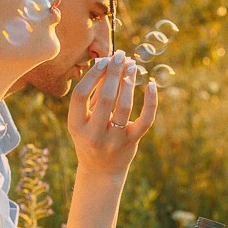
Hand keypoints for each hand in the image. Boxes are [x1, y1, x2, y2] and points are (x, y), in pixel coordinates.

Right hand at [67, 53, 155, 177]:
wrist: (101, 171)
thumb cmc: (90, 137)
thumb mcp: (85, 119)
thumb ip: (94, 94)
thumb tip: (107, 63)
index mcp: (76, 126)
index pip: (80, 96)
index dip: (92, 75)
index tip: (103, 60)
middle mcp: (94, 135)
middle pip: (105, 98)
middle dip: (113, 73)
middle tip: (120, 55)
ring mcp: (114, 140)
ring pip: (125, 106)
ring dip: (129, 82)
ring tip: (132, 65)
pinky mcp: (132, 142)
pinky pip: (145, 120)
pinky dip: (151, 102)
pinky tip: (152, 85)